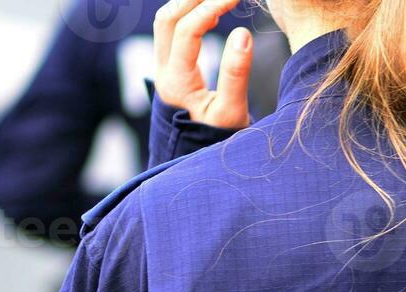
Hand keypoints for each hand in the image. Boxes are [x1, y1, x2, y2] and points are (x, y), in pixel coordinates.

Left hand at [153, 0, 252, 129]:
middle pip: (166, 19)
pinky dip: (188, 16)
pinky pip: (171, 33)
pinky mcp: (170, 71)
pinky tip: (211, 13)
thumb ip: (235, 74)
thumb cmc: (216, 142)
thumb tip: (242, 34)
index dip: (211, 8)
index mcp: (176, 82)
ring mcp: (163, 70)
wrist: (198, 161)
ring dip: (187, 5)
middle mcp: (163, 72)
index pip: (187, 31)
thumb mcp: (231, 113)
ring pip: (165, 23)